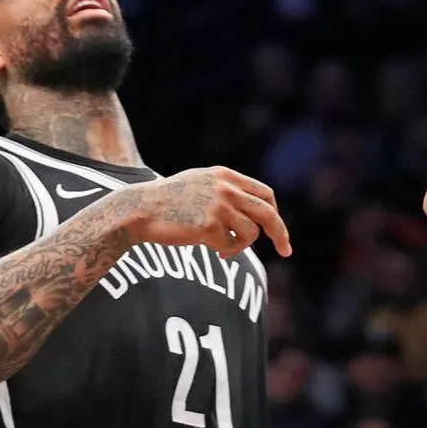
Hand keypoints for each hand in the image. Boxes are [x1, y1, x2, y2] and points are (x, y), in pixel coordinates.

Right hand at [110, 167, 291, 259]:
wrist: (140, 210)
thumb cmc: (167, 201)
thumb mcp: (200, 183)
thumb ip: (224, 190)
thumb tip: (248, 208)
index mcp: (226, 176)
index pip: (264, 193)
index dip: (274, 212)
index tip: (277, 229)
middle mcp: (227, 188)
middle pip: (268, 212)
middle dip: (280, 233)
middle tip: (287, 250)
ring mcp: (219, 206)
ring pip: (250, 233)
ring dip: (241, 246)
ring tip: (224, 249)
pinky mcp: (209, 225)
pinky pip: (230, 245)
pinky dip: (226, 251)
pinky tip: (212, 250)